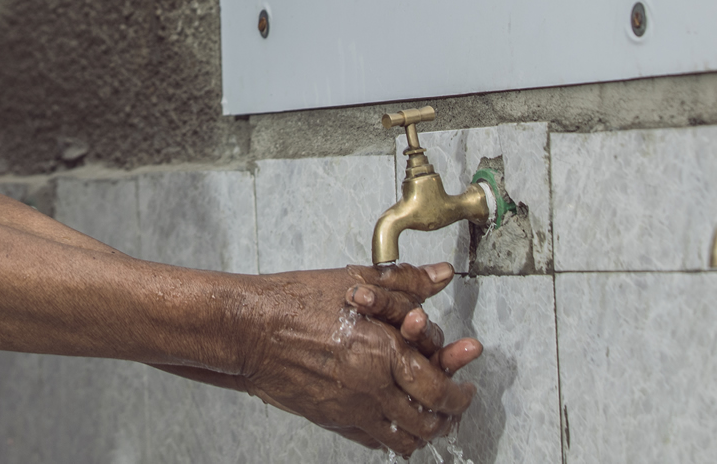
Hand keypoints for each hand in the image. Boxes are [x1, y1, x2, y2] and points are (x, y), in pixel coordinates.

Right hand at [237, 269, 477, 455]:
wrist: (250, 330)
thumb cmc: (296, 301)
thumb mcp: (354, 281)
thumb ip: (405, 282)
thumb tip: (441, 275)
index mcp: (384, 350)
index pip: (439, 385)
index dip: (460, 388)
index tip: (466, 381)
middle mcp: (373, 386)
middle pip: (430, 418)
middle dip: (452, 413)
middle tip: (458, 401)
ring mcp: (352, 409)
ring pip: (406, 439)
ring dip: (427, 430)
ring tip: (434, 417)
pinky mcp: (333, 420)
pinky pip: (375, 442)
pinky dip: (394, 438)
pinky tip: (396, 422)